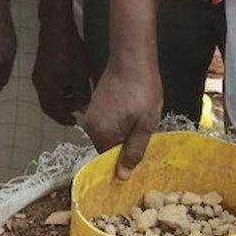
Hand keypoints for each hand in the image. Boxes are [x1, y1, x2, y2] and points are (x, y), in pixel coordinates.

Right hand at [31, 18, 91, 125]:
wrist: (56, 28)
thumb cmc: (69, 50)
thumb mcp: (80, 74)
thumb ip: (82, 94)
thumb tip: (84, 108)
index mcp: (48, 89)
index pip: (55, 112)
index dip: (65, 119)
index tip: (75, 122)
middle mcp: (39, 85)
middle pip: (49, 106)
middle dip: (62, 111)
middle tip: (76, 111)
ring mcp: (38, 77)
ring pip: (48, 97)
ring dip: (60, 101)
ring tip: (76, 97)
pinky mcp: (39, 70)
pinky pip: (47, 87)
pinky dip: (57, 92)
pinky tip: (69, 85)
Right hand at [82, 59, 162, 175]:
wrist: (133, 60)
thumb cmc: (142, 90)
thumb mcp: (145, 126)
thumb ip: (134, 151)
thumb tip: (122, 176)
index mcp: (101, 133)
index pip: (110, 160)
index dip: (126, 160)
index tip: (140, 157)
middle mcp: (90, 126)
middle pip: (108, 147)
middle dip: (125, 145)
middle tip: (144, 135)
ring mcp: (91, 114)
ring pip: (109, 134)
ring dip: (124, 133)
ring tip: (140, 121)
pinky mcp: (95, 104)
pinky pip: (107, 122)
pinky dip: (120, 122)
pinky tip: (133, 113)